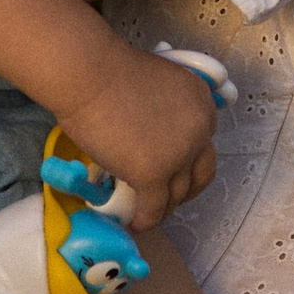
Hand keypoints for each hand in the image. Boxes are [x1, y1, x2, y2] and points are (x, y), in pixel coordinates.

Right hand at [51, 42, 217, 227]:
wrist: (89, 75)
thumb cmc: (109, 70)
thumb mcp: (156, 84)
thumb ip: (166, 109)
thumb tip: (153, 133)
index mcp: (201, 103)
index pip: (204, 143)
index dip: (190, 162)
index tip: (174, 171)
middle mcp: (199, 130)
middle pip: (201, 173)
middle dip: (186, 190)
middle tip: (169, 199)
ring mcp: (179, 155)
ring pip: (178, 195)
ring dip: (164, 208)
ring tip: (148, 213)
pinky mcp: (153, 175)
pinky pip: (154, 207)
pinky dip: (146, 219)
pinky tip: (135, 223)